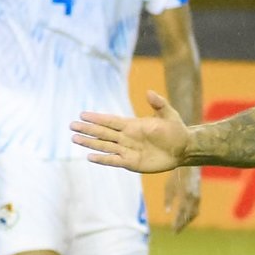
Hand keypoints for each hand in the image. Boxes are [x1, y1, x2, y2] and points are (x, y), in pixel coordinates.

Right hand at [72, 90, 191, 173]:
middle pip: (103, 133)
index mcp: (132, 125)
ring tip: (75, 139)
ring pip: (104, 146)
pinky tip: (90, 156)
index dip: (97, 118)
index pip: (110, 121)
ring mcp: (128, 150)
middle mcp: (127, 137)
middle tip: (71, 126)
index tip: (82, 114)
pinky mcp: (131, 162)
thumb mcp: (168, 114)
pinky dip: (102, 159)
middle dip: (88, 129)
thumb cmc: (175, 129)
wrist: (182, 148)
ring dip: (90, 143)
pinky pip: (114, 160)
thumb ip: (158, 104)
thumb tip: (149, 92)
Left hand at [166, 165, 201, 231]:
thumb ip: (168, 200)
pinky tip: (185, 217)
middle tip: (176, 231)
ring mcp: (197, 197)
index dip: (177, 223)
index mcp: (185, 197)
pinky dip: (190, 215)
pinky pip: (196, 209)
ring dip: (187, 221)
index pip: (181, 214)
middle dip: (182, 224)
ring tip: (180, 225)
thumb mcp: (168, 186)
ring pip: (194, 214)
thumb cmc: (176, 175)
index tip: (173, 231)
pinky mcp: (198, 196)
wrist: (190, 165)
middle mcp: (193, 198)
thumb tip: (167, 212)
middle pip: (188, 216)